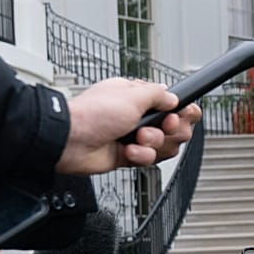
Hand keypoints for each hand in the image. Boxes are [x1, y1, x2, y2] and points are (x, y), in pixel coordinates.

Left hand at [57, 77, 199, 173]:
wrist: (71, 141)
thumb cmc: (93, 114)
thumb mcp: (132, 95)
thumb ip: (159, 95)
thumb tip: (173, 98)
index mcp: (139, 97)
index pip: (173, 104)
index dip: (182, 112)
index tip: (178, 115)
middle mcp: (139, 116)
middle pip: (175, 127)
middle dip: (170, 130)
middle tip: (162, 127)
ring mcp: (134, 137)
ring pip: (164, 146)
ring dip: (153, 143)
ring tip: (137, 138)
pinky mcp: (129, 156)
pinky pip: (148, 159)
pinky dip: (140, 156)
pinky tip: (127, 150)